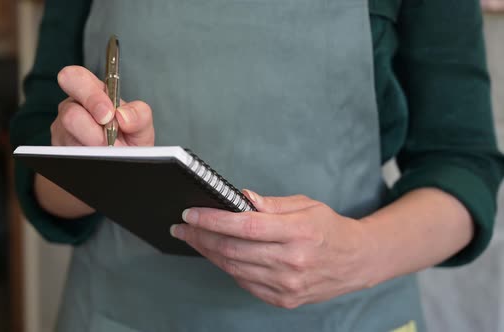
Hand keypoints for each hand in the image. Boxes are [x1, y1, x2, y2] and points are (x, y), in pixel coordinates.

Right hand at [34, 65, 154, 218]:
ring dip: (92, 148)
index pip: (75, 78)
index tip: (108, 115)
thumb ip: (140, 115)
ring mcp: (63, 133)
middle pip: (69, 112)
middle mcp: (72, 109)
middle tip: (107, 139)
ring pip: (69, 139)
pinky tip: (99, 163)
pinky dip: (87, 161)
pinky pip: (67, 158)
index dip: (90, 96)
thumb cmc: (130, 140)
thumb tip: (123, 116)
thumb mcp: (142, 127)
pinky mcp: (59, 154)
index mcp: (92, 93)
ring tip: (108, 152)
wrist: (122, 166)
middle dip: (91, 128)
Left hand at [170, 190, 375, 308]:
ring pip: (234, 268)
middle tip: (181, 226)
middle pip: (233, 249)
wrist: (356, 262)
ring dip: (207, 252)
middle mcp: (292, 262)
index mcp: (299, 232)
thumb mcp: (307, 205)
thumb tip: (240, 198)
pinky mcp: (283, 299)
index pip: (245, 226)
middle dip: (201, 236)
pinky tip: (216, 254)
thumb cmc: (329, 229)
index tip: (190, 213)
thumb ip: (272, 204)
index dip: (213, 219)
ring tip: (193, 238)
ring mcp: (287, 285)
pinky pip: (244, 282)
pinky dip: (226, 267)